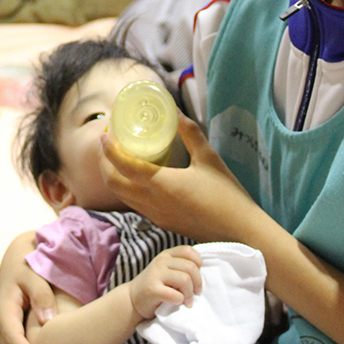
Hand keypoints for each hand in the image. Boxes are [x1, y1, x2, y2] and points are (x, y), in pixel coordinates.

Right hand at [0, 231, 55, 343]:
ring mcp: (1, 328)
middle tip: (57, 341)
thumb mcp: (33, 274)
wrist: (15, 260)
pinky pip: (17, 341)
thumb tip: (46, 320)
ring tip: (53, 339)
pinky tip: (46, 338)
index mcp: (3, 310)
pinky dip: (29, 342)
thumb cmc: (25, 264)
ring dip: (31, 343)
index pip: (14, 341)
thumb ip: (41, 295)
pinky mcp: (7, 329)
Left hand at [99, 113, 256, 242]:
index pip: (122, 166)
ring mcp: (155, 215)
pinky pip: (134, 204)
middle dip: (104, 162)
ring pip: (121, 195)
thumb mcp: (208, 158)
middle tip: (107, 143)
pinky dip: (126, 188)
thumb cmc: (226, 194)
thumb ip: (189, 133)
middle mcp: (152, 202)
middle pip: (113, 183)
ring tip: (117, 156)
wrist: (239, 232)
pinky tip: (136, 176)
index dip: (108, 149)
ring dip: (113, 176)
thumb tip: (174, 111)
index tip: (105, 133)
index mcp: (161, 184)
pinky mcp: (162, 222)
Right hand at [128, 246, 202, 319]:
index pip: (189, 251)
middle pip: (191, 267)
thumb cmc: (156, 286)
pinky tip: (176, 302)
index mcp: (166, 254)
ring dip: (190, 294)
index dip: (198, 263)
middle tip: (195, 293)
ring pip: (185, 280)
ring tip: (187, 301)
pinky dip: (180, 300)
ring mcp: (155, 274)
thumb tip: (201, 271)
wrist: (132, 299)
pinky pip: (175, 295)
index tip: (195, 277)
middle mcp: (161, 261)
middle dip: (198, 283)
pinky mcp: (152, 289)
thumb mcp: (167, 270)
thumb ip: (180, 266)